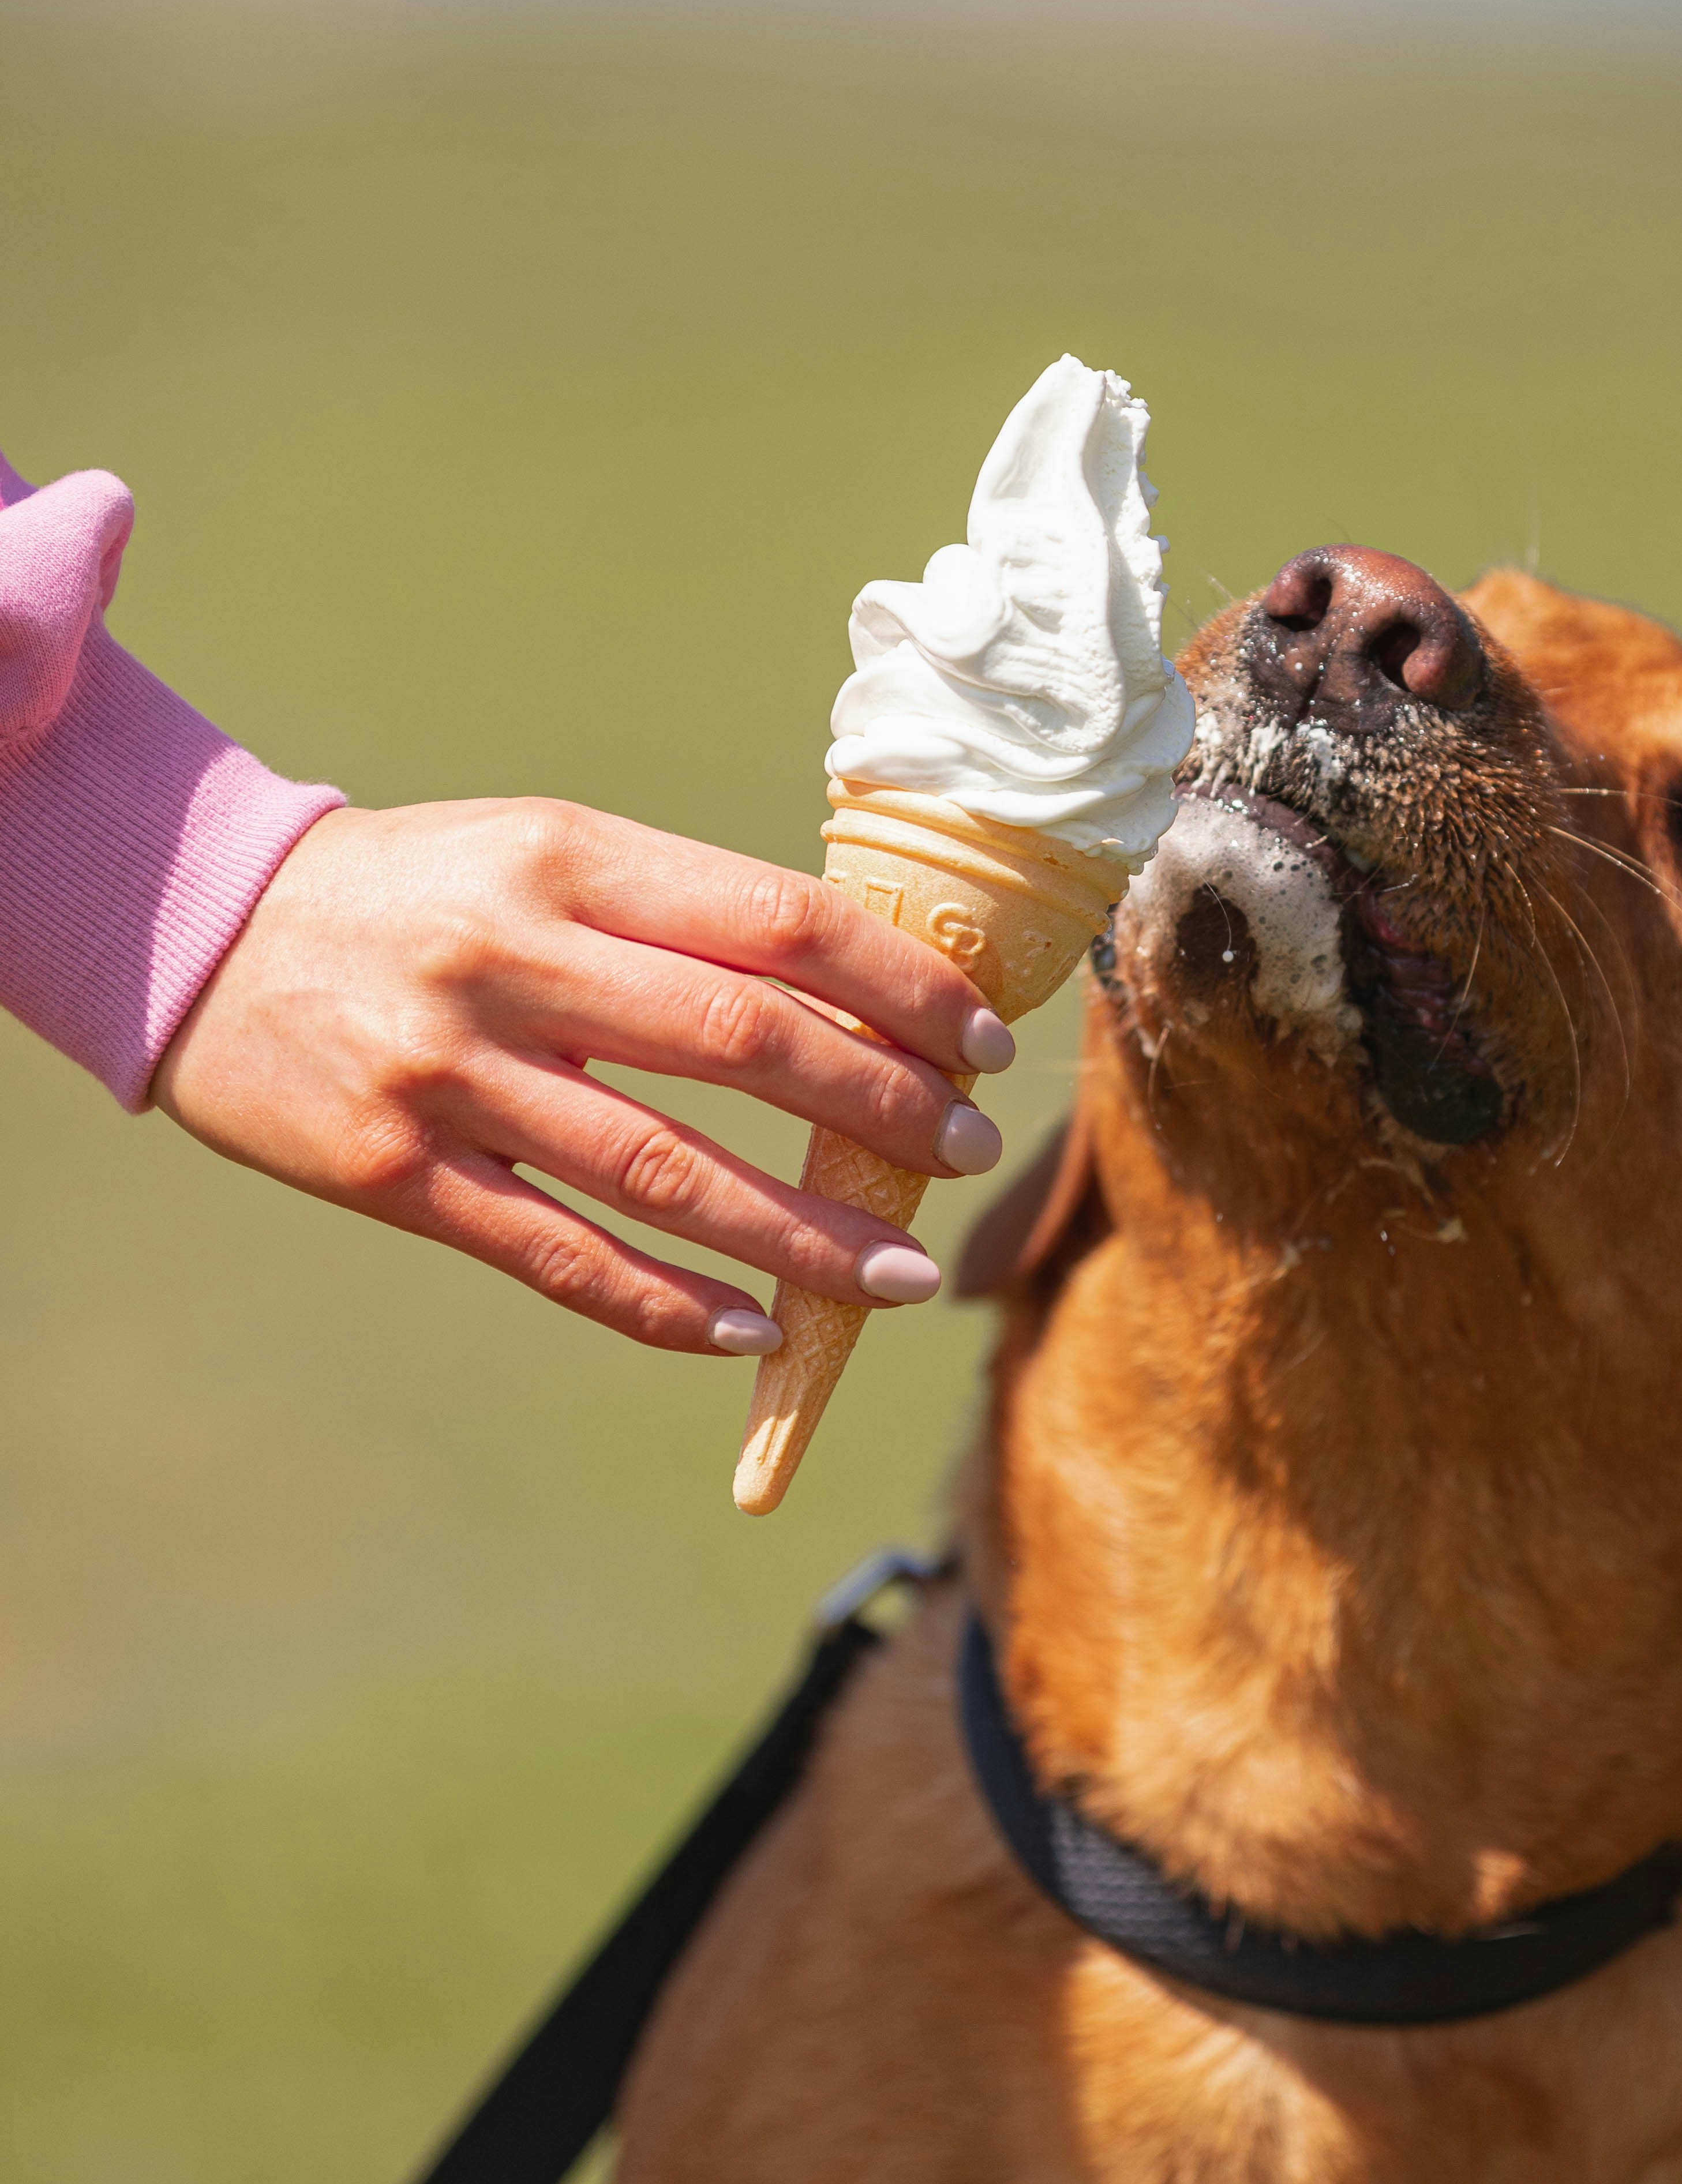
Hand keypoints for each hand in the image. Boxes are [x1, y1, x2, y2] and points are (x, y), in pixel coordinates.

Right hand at [154, 799, 1015, 1353]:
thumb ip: (679, 914)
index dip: (897, 986)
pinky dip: (666, 1303)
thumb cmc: (420, 890)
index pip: (777, 922)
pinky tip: (754, 1331)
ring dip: (801, 1234)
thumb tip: (853, 995)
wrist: (199, 928)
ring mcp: (448, 1074)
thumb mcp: (545, 853)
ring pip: (664, 1172)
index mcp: (567, 858)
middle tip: (970, 1150)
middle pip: (741, 1042)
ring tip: (903, 1273)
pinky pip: (558, 1254)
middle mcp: (511, 959)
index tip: (980, 1041)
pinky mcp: (392, 1172)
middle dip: (878, 1105)